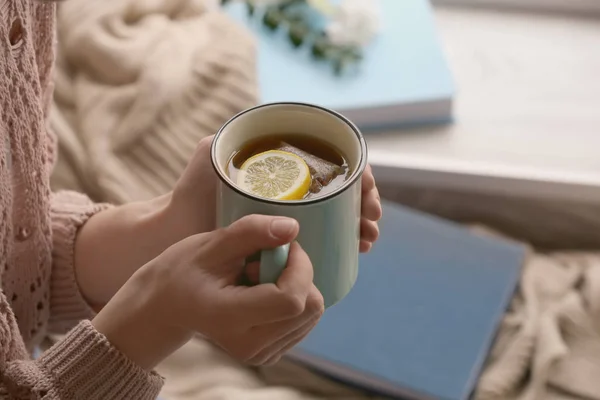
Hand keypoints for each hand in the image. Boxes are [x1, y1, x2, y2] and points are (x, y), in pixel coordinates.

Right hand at [92, 214, 323, 369]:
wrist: (169, 307)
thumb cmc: (185, 272)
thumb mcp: (211, 244)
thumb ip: (251, 232)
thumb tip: (292, 228)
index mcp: (230, 319)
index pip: (291, 300)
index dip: (299, 267)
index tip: (282, 245)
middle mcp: (249, 347)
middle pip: (309, 308)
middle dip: (297, 274)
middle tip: (264, 261)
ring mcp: (262, 355)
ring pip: (312, 314)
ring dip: (294, 286)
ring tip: (258, 279)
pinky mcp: (271, 354)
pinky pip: (305, 321)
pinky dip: (292, 299)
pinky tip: (263, 292)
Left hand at [169, 136, 381, 249]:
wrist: (176, 236)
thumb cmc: (191, 195)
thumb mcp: (207, 157)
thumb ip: (225, 136)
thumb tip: (254, 126)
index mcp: (282, 164)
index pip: (332, 162)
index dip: (359, 176)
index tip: (367, 194)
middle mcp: (292, 186)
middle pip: (342, 189)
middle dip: (366, 203)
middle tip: (370, 222)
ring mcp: (292, 213)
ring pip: (339, 214)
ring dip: (362, 223)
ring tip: (367, 239)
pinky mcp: (288, 238)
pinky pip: (326, 237)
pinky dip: (347, 241)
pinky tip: (359, 250)